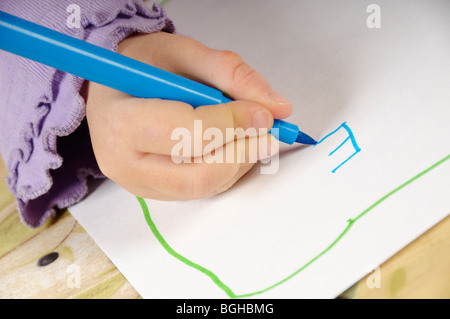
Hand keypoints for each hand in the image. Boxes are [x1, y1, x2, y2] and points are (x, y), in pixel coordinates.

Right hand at [85, 32, 292, 199]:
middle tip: (269, 133)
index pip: (187, 133)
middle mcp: (124, 163)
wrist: (112, 89)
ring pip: (203, 187)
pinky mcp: (153, 193)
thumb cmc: (142, 67)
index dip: (233, 125)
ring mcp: (137, 184)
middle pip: (197, 174)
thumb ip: (232, 74)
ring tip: (252, 136)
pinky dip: (227, 171)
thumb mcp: (184, 52)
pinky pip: (200, 190)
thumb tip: (278, 108)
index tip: (265, 113)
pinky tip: (233, 147)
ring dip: (239, 163)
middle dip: (242, 153)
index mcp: (122, 122)